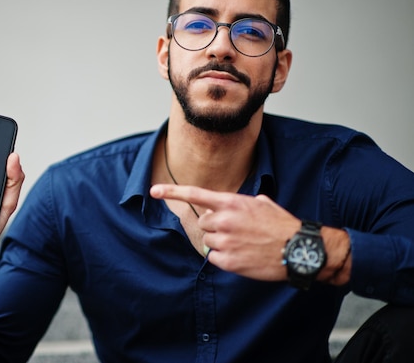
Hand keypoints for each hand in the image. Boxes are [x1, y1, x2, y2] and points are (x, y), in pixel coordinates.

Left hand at [150, 184, 299, 280]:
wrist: (298, 249)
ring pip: (208, 241)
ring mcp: (225, 241)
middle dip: (215, 227)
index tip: (154, 191)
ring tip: (243, 244)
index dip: (172, 192)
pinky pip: (214, 258)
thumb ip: (241, 202)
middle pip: (203, 223)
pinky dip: (224, 258)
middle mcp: (224, 220)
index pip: (195, 194)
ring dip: (221, 243)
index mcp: (231, 202)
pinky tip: (242, 255)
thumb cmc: (282, 225)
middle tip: (236, 231)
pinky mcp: (229, 261)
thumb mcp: (262, 203)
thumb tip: (234, 206)